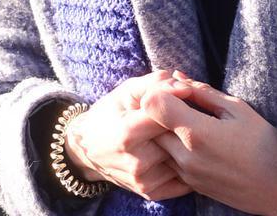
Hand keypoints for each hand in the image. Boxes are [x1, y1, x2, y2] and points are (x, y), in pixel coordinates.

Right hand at [64, 71, 194, 200]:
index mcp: (128, 133)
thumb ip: (156, 83)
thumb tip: (186, 88)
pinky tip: (179, 150)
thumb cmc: (111, 112)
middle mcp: (136, 162)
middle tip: (183, 114)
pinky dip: (184, 162)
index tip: (180, 97)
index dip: (179, 103)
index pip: (169, 115)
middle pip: (179, 138)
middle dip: (186, 123)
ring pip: (183, 157)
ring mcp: (144, 181)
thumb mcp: (128, 90)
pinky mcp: (151, 193)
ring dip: (187, 144)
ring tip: (178, 131)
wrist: (89, 148)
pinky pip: (181, 176)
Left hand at [141, 73, 276, 215]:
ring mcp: (185, 173)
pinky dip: (170, 147)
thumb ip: (202, 92)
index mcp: (196, 133)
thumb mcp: (235, 108)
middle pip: (148, 124)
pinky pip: (166, 161)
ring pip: (155, 145)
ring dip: (162, 129)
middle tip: (177, 99)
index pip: (153, 103)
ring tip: (183, 118)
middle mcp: (184, 156)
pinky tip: (189, 138)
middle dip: (158, 108)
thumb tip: (177, 77)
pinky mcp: (189, 185)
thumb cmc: (261, 141)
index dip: (160, 90)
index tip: (177, 88)